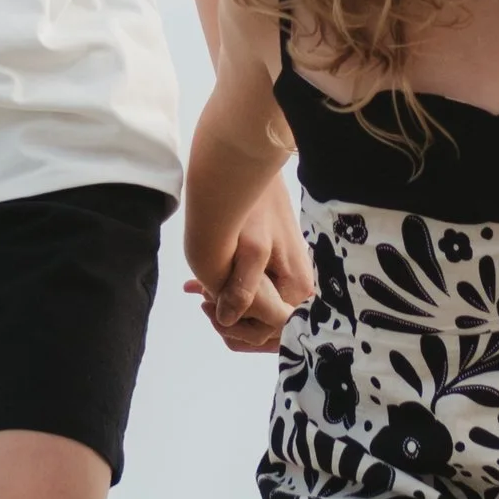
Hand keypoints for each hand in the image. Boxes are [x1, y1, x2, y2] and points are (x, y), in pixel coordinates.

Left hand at [183, 174, 313, 354]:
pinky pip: (256, 297)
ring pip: (258, 316)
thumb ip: (244, 290)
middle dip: (230, 321)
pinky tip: (204, 288)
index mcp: (297, 289)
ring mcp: (289, 280)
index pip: (270, 332)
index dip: (237, 328)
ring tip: (200, 293)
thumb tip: (227, 320)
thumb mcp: (251, 249)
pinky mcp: (276, 269)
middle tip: (201, 298)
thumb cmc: (254, 206)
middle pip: (266, 329)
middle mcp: (299, 289)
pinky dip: (230, 297)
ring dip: (228, 311)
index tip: (208, 306)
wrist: (253, 166)